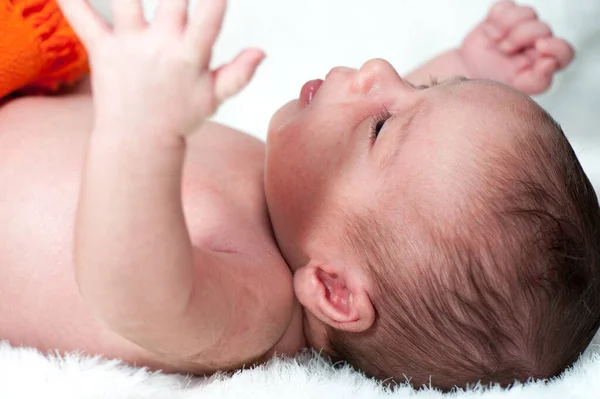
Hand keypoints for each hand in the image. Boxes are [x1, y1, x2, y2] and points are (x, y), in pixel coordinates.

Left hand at [57, 0, 263, 137]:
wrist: (138, 141)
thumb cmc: (178, 117)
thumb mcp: (213, 98)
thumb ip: (239, 74)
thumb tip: (261, 51)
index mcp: (191, 56)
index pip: (211, 16)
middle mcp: (161, 46)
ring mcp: (130, 46)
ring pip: (126, 0)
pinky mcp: (102, 50)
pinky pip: (83, 19)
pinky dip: (72, 0)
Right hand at [459, 0, 573, 94]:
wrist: (461, 78)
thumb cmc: (489, 87)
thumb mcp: (515, 90)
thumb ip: (538, 80)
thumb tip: (551, 63)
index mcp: (540, 65)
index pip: (564, 53)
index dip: (557, 47)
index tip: (541, 47)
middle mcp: (532, 46)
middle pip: (544, 28)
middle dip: (523, 36)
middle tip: (506, 50)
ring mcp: (516, 30)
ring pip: (528, 13)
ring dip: (511, 26)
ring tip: (497, 43)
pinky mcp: (498, 19)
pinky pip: (506, 6)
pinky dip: (499, 16)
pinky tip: (492, 32)